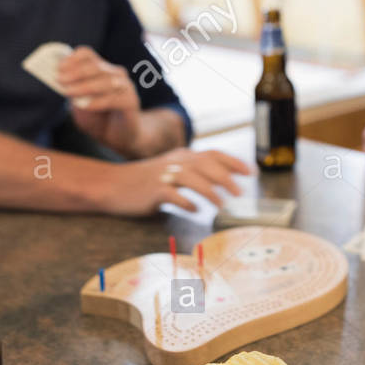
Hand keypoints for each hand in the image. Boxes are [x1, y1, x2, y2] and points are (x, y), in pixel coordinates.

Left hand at [57, 47, 142, 153]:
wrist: (118, 136)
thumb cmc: (97, 117)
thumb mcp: (79, 103)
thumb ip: (71, 91)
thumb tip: (57, 81)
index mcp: (101, 69)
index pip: (87, 54)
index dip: (71, 59)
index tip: (58, 68)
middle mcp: (115, 74)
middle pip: (95, 65)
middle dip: (75, 72)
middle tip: (59, 79)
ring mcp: (125, 87)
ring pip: (105, 80)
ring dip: (84, 86)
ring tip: (68, 92)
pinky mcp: (131, 102)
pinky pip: (113, 99)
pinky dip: (97, 101)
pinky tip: (85, 106)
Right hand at [95, 148, 251, 215]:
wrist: (112, 184)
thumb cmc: (145, 180)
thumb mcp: (172, 169)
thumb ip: (194, 172)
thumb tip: (223, 179)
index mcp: (182, 155)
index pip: (213, 154)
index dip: (234, 162)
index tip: (251, 172)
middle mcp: (175, 162)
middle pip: (206, 165)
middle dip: (227, 178)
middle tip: (240, 193)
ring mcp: (163, 176)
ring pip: (192, 179)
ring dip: (210, 191)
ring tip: (222, 205)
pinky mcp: (152, 192)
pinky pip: (172, 195)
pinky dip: (186, 202)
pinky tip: (195, 210)